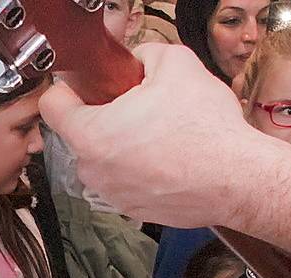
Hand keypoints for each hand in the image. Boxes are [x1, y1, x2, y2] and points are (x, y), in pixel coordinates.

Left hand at [40, 42, 276, 228]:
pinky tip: (170, 157)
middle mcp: (94, 171)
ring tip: (161, 133)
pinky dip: (141, 168)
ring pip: (105, 159)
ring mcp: (113, 195)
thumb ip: (144, 53)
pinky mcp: (134, 211)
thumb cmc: (206, 129)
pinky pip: (126, 180)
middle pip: (81, 133)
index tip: (89, 84)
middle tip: (140, 105)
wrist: (238, 179)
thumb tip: (138, 59)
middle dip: (105, 116)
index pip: (53, 105)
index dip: (70, 87)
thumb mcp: (175, 64)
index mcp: (91, 134)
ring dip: (124, 144)